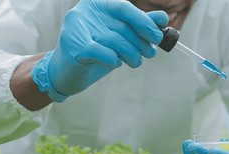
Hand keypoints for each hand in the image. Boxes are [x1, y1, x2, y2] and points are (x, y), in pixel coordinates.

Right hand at [31, 0, 168, 101]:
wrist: (66, 72)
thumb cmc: (95, 52)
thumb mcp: (119, 36)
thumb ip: (138, 25)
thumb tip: (162, 18)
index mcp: (96, 4)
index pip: (125, 7)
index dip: (144, 22)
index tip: (157, 36)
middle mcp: (83, 12)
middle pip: (122, 26)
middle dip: (141, 43)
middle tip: (150, 53)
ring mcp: (76, 28)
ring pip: (115, 41)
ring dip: (132, 55)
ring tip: (135, 61)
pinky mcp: (74, 47)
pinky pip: (105, 53)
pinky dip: (114, 60)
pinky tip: (115, 62)